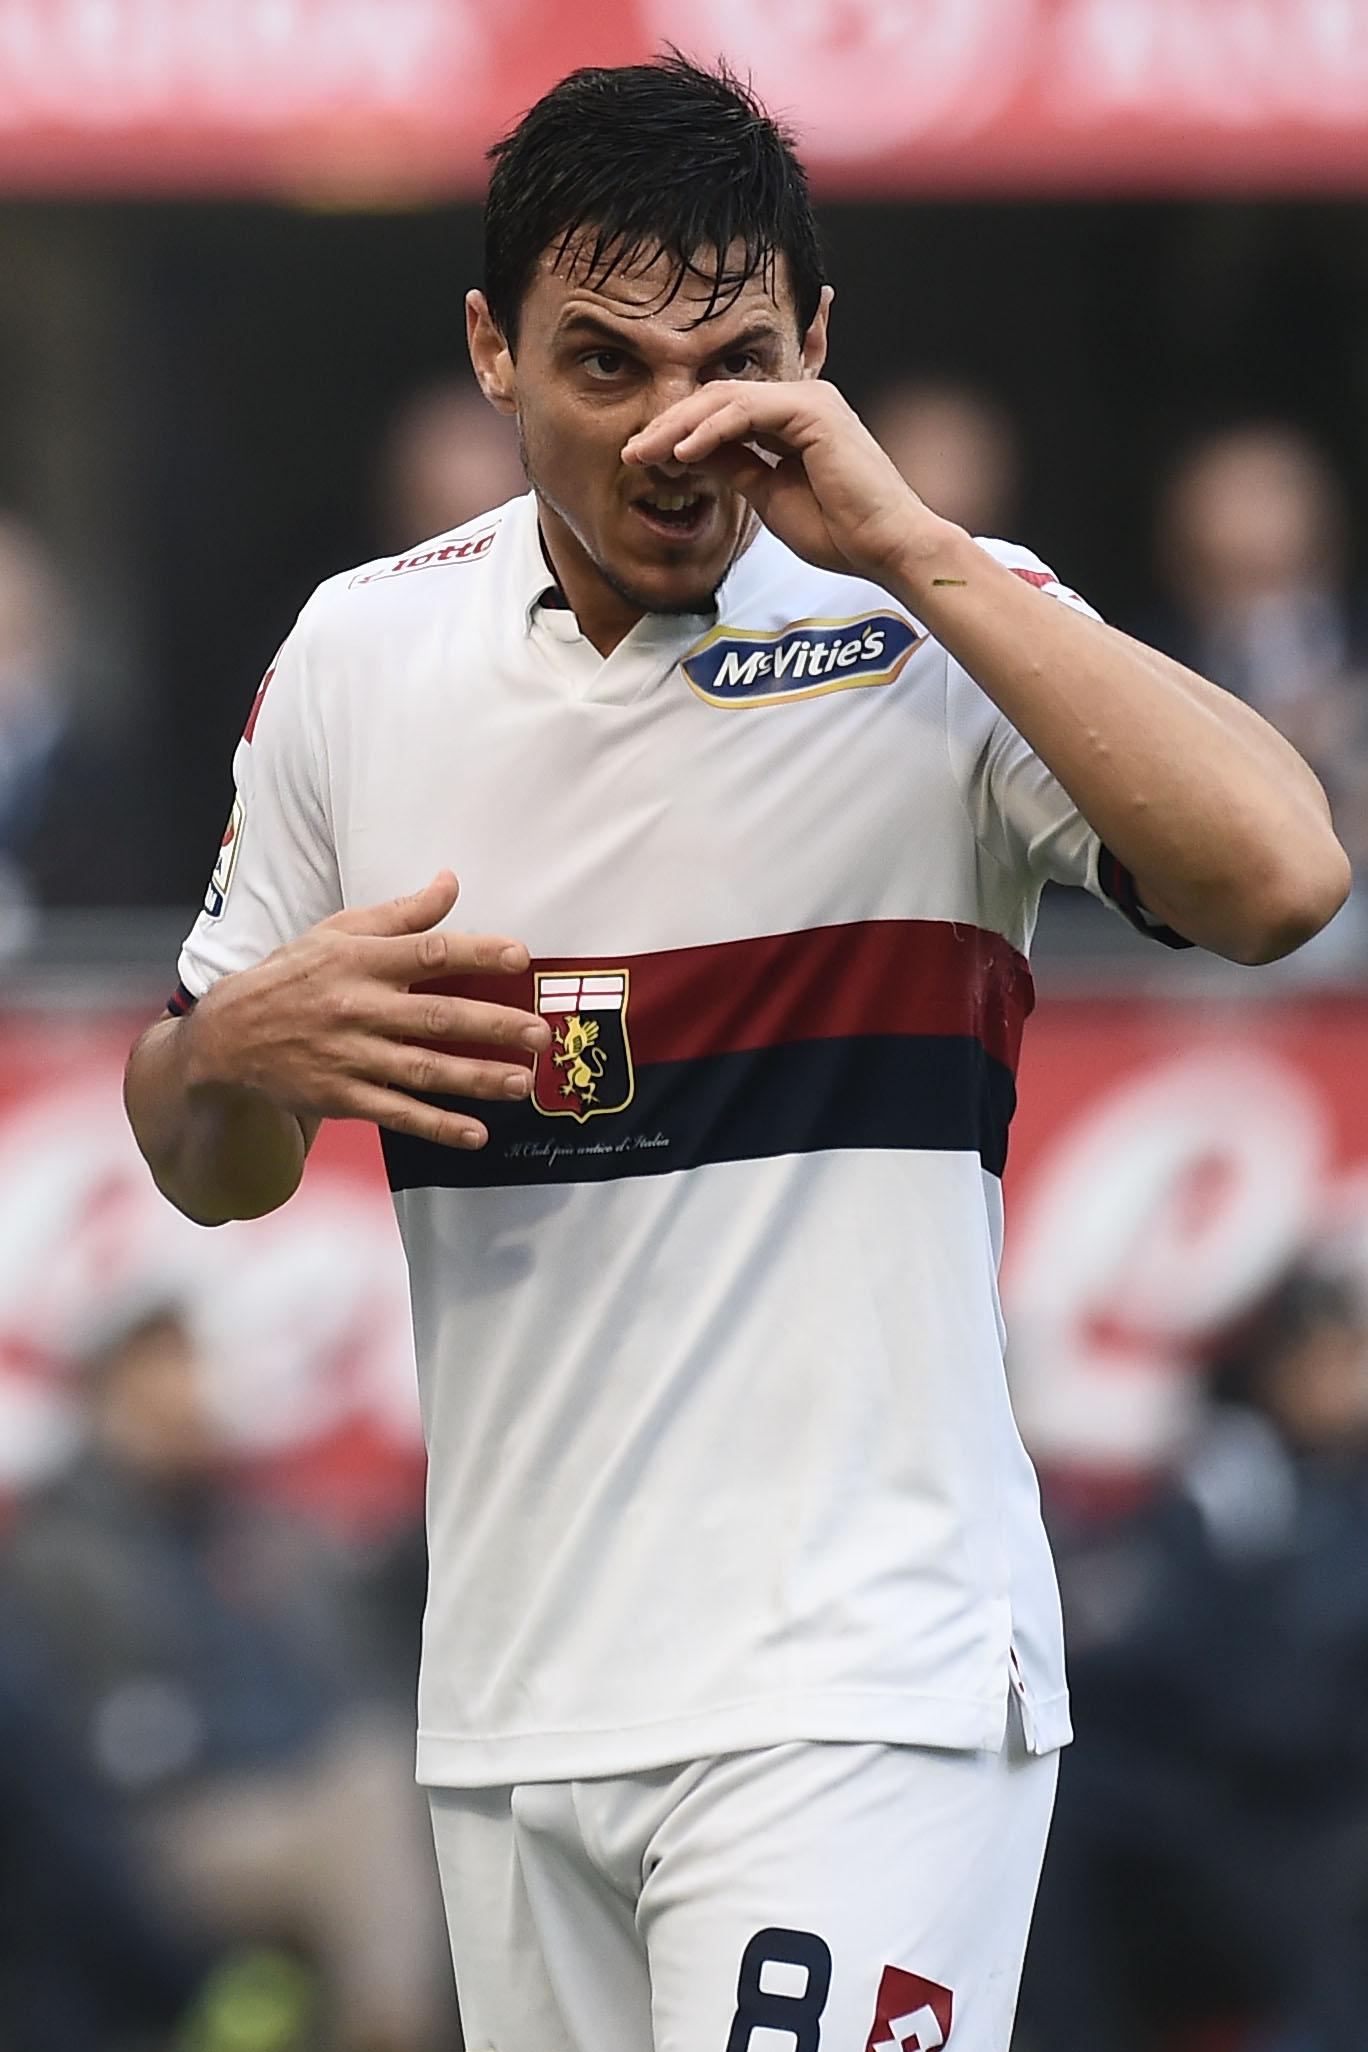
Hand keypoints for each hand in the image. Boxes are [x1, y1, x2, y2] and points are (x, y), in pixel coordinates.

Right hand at [184, 871, 549, 1150]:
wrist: (229, 1036)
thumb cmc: (292, 976)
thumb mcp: (338, 933)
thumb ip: (400, 914)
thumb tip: (451, 883)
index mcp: (360, 961)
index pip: (428, 953)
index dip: (476, 954)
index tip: (520, 956)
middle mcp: (358, 1008)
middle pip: (436, 1017)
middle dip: (493, 1027)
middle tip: (539, 1034)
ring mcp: (350, 1057)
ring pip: (424, 1070)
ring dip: (477, 1079)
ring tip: (522, 1082)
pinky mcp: (342, 1097)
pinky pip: (397, 1114)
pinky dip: (438, 1126)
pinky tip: (477, 1134)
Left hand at [622, 380, 946, 585]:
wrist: (885, 548)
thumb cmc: (839, 531)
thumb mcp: (769, 496)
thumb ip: (736, 468)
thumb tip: (693, 456)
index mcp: (793, 420)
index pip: (724, 412)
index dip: (679, 432)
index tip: (643, 458)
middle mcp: (801, 400)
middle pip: (718, 397)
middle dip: (670, 424)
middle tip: (632, 452)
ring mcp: (809, 400)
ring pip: (726, 398)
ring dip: (679, 425)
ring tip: (645, 452)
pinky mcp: (813, 410)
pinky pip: (746, 411)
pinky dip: (710, 430)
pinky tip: (682, 453)